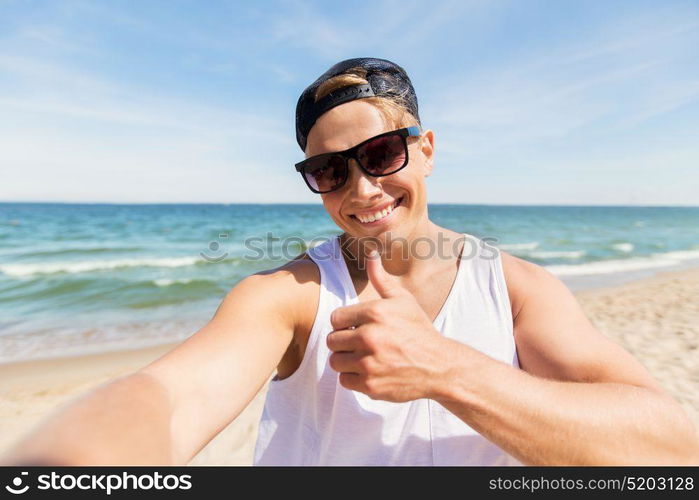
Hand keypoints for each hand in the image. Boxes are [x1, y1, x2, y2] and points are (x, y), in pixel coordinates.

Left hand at [327, 250, 450, 401]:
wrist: (439, 366)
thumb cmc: (418, 329)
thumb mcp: (403, 301)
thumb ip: (381, 279)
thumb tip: (370, 252)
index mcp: (375, 313)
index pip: (335, 318)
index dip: (346, 323)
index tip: (359, 327)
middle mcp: (370, 337)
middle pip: (332, 340)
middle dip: (344, 342)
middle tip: (362, 344)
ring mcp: (369, 363)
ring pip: (335, 361)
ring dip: (346, 361)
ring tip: (365, 357)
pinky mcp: (370, 385)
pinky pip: (344, 380)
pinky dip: (354, 378)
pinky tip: (370, 372)